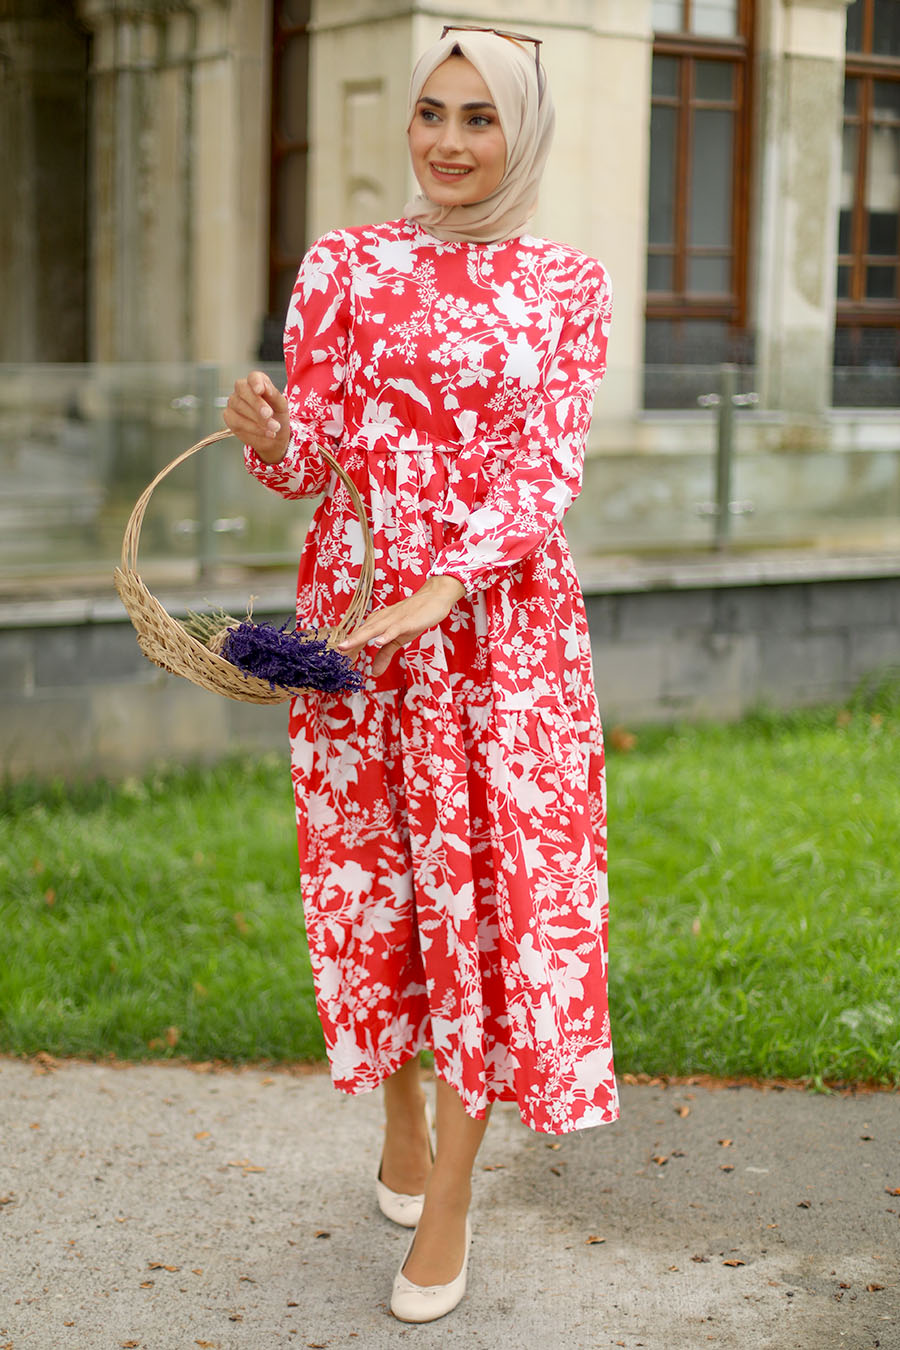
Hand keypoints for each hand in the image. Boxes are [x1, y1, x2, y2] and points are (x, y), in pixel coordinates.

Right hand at [223, 370, 289, 463]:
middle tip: (269, 415)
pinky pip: (237, 421)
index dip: (256, 382)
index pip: (253, 377)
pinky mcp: (229, 417)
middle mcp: (242, 389)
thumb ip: (274, 395)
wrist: (274, 437)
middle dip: (257, 403)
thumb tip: (264, 387)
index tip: (260, 390)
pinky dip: (253, 428)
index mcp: (256, 382)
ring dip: (258, 419)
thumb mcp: (281, 405)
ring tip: (274, 428)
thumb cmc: (278, 416)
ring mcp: (233, 402)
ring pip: (240, 406)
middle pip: (243, 390)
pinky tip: (266, 433)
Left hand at [338, 575, 465, 676]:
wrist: (434, 598)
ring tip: (347, 646)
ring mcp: (394, 619)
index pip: (360, 636)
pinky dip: (387, 635)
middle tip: (335, 654)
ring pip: (374, 629)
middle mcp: (382, 619)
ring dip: (360, 637)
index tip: (338, 661)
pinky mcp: (407, 621)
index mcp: (378, 623)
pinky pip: (395, 628)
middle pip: (362, 632)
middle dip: (348, 643)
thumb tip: (374, 673)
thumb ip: (385, 655)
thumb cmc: (414, 617)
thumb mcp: (398, 640)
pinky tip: (379, 642)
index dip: (349, 648)